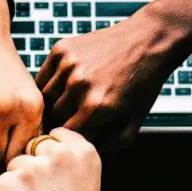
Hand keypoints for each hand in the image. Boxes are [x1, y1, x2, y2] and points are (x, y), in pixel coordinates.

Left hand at [0, 128, 102, 190]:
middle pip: (33, 146)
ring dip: (18, 182)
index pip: (56, 134)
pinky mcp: (8, 182)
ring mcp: (32, 167)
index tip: (52, 171)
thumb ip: (72, 162)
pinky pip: (1, 182)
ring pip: (15, 164)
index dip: (50, 153)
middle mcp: (59, 154)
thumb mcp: (89, 187)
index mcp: (85, 153)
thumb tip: (50, 145)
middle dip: (33, 165)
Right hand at [36, 10, 177, 149]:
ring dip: (53, 103)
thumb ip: (109, 144)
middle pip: (52, 117)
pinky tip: (64, 84)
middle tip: (73, 118)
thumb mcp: (134, 122)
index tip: (76, 133)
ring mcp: (68, 65)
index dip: (70, 138)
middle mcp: (78, 85)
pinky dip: (49, 83)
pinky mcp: (62, 49)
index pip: (65, 135)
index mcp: (95, 107)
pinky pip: (43, 76)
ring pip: (43, 97)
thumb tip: (82, 150)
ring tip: (69, 102)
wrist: (148, 40)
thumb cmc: (143, 82)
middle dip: (61, 120)